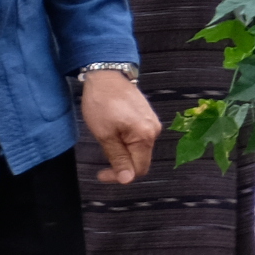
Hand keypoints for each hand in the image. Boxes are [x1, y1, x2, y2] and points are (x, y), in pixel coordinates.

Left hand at [82, 69, 159, 185]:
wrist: (107, 75)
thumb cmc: (102, 103)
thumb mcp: (105, 134)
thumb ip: (118, 157)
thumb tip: (127, 179)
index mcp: (145, 136)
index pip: (139, 169)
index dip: (120, 176)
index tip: (101, 174)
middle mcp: (154, 131)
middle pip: (141, 159)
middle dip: (122, 165)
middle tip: (101, 164)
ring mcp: (152, 122)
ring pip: (139, 149)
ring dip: (124, 153)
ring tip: (105, 143)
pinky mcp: (147, 116)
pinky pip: (139, 138)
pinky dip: (127, 143)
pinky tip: (113, 134)